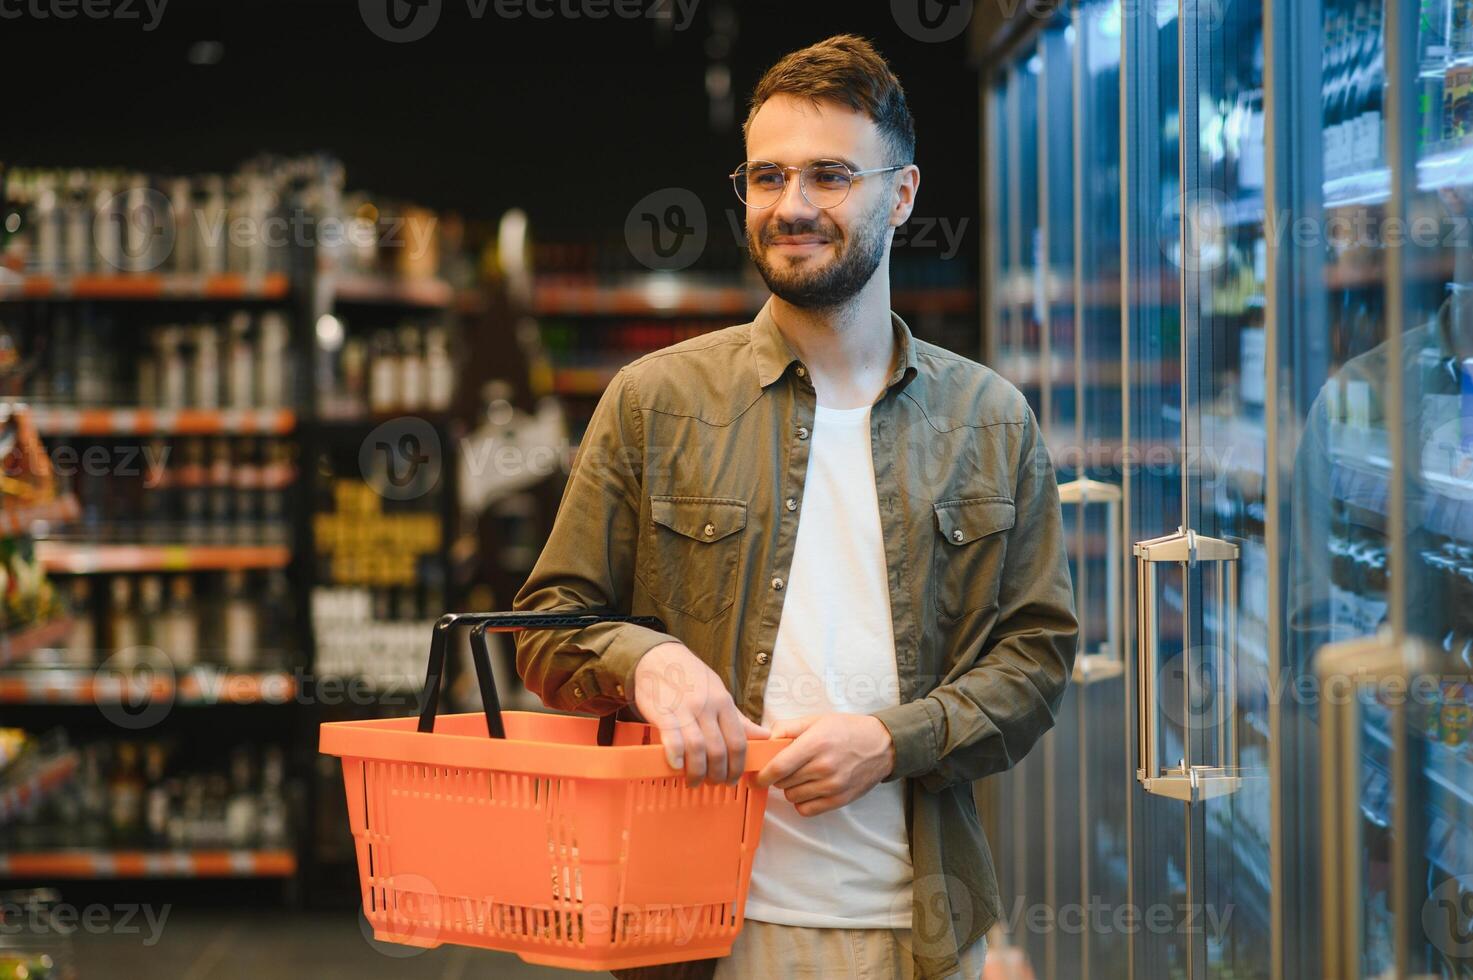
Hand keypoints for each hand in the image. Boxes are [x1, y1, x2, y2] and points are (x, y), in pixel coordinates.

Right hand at [634, 642, 768, 786]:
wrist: (657, 657)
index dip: (737, 766)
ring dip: (697, 771)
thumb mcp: (719, 692)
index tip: (733, 779)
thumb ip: (738, 719)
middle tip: (713, 783)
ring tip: (694, 781)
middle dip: (718, 774)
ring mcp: (685, 709)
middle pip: (718, 750)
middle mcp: (707, 707)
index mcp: (723, 703)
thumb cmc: (690, 677)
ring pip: (698, 748)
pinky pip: (672, 737)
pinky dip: (676, 755)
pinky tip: (676, 766)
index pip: (738, 741)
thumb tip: (765, 736)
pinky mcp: (663, 711)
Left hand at [755, 713, 895, 815]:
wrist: (881, 745)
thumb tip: (766, 740)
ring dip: (790, 788)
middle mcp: (823, 767)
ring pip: (792, 796)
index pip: (778, 767)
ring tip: (802, 775)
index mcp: (816, 744)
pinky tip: (808, 789)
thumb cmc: (846, 730)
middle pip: (783, 783)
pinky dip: (802, 802)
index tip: (756, 776)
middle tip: (786, 767)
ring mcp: (832, 786)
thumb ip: (787, 728)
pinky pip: (806, 809)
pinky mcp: (839, 800)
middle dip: (778, 776)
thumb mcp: (816, 720)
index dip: (762, 775)